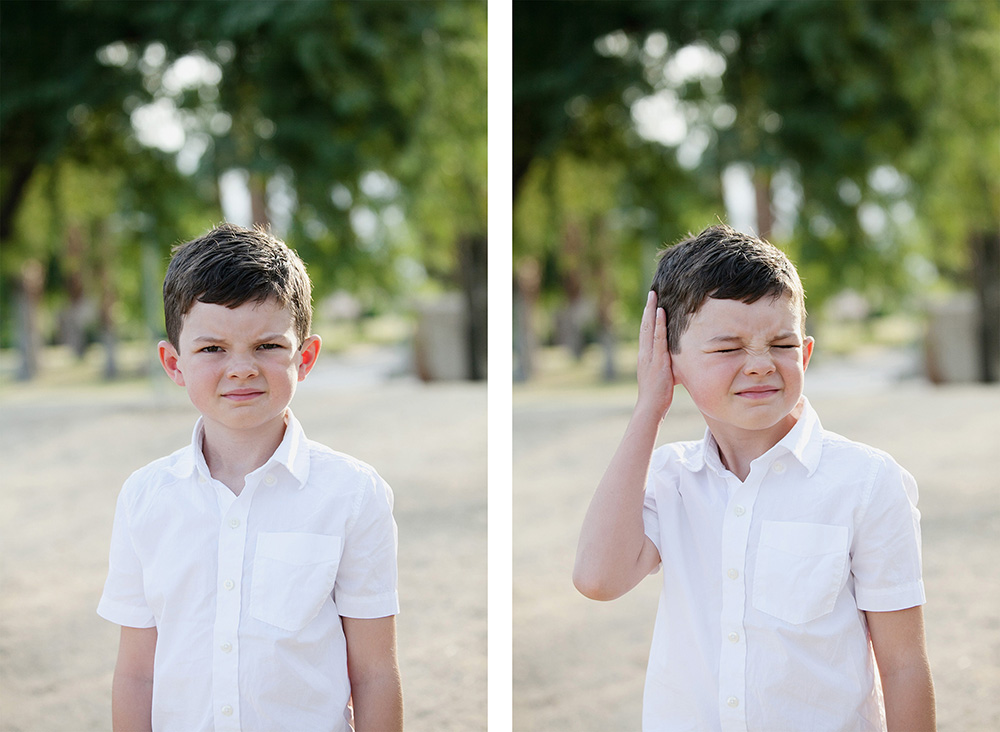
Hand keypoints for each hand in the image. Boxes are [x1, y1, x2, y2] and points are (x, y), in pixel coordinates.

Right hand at [636, 290, 673, 420]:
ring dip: (651, 310)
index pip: (646, 332)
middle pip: (645, 326)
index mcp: (645, 357)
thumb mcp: (662, 377)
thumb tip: (679, 362)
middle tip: (652, 292)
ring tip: (654, 296)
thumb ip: (668, 367)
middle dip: (648, 308)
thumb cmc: (658, 396)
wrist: (650, 407)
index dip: (648, 317)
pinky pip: (658, 338)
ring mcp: (649, 355)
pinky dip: (658, 324)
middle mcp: (644, 353)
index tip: (651, 304)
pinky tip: (660, 313)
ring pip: (649, 328)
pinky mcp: (656, 359)